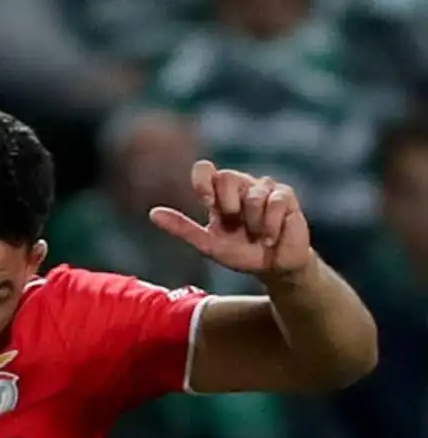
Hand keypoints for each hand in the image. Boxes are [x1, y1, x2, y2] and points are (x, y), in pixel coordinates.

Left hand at [149, 160, 314, 278]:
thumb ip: (182, 228)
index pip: (205, 169)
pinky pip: (275, 203)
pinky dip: (270, 226)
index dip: (202, 180)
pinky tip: (270, 238)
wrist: (272, 268)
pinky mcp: (285, 196)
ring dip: (252, 223)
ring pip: (252, 194)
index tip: (206, 201)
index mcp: (218, 195)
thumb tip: (153, 214)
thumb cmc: (240, 254)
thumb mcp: (207, 244)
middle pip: (227, 176)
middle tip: (236, 224)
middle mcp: (240, 186)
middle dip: (228, 205)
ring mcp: (264, 188)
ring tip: (256, 235)